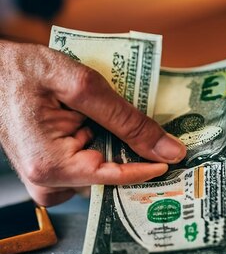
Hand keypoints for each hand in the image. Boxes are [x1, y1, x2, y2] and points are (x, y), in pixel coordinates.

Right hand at [0, 42, 185, 205]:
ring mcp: (44, 178)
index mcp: (51, 166)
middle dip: (130, 154)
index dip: (146, 168)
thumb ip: (127, 120)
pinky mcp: (47, 169)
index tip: (173, 159)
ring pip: (97, 172)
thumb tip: (167, 149)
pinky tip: (102, 126)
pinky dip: (99, 146)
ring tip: (123, 123)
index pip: (113, 178)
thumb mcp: (82, 86)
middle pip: (107, 177)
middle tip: (155, 137)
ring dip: (114, 148)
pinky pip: (84, 166)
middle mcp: (45, 181)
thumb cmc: (23, 71)